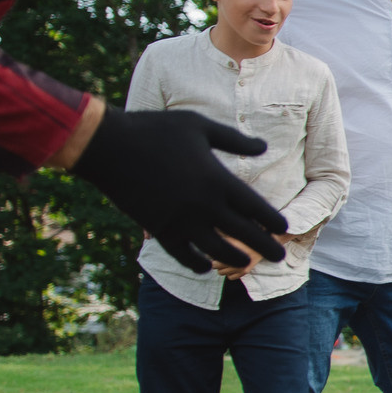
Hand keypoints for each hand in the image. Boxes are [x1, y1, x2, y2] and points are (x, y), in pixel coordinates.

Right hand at [73, 108, 288, 272]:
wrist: (108, 145)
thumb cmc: (155, 130)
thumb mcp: (199, 126)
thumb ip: (234, 140)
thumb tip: (263, 147)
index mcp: (218, 180)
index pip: (257, 209)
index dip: (274, 222)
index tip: (283, 228)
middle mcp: (204, 205)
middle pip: (245, 235)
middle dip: (266, 248)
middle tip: (279, 257)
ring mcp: (181, 221)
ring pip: (217, 250)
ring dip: (235, 259)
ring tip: (246, 262)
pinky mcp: (159, 229)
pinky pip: (182, 256)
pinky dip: (196, 264)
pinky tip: (205, 266)